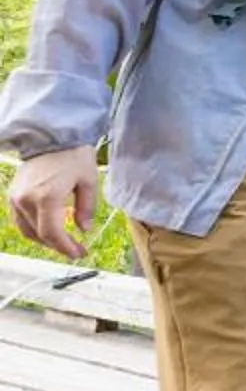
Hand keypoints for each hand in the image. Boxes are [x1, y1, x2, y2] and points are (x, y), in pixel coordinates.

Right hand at [6, 148, 99, 262]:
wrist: (50, 137)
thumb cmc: (73, 155)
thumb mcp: (88, 180)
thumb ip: (86, 208)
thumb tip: (84, 229)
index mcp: (47, 197)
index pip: (52, 233)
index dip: (65, 248)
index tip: (79, 253)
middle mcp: (27, 200)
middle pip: (40, 235)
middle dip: (59, 246)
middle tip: (76, 249)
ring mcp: (16, 198)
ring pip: (27, 231)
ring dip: (45, 240)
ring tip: (63, 242)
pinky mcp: (12, 195)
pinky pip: (20, 221)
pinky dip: (33, 229)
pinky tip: (47, 230)